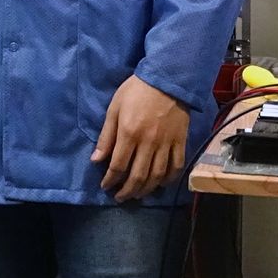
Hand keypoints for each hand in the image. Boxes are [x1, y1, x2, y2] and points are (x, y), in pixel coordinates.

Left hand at [91, 75, 189, 200]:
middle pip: (138, 176)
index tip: (105, 187)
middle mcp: (148, 143)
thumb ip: (106, 136)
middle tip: (119, 197)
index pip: (118, 165)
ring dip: (146, 190)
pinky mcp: (181, 143)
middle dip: (127, 191)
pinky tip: (160, 185)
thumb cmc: (135, 91)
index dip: (110, 180)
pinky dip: (168, 180)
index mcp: (129, 133)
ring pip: (157, 176)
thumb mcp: (114, 108)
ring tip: (137, 195)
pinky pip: (176, 167)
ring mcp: (167, 144)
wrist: (167, 80)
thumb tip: (96, 160)